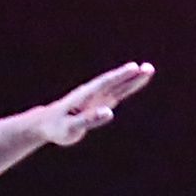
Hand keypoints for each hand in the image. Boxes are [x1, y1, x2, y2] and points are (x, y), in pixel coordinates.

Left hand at [33, 61, 155, 145]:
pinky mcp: (100, 103)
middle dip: (131, 76)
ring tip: (148, 70)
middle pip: (115, 82)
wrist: (47, 123)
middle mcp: (93, 93)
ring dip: (133, 79)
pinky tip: (136, 81)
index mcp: (85, 96)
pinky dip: (128, 87)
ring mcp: (97, 97)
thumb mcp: (71, 127)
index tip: (134, 68)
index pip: (106, 83)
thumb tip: (109, 112)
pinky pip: (117, 93)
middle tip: (149, 68)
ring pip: (118, 86)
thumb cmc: (57, 127)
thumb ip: (89, 120)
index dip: (120, 76)